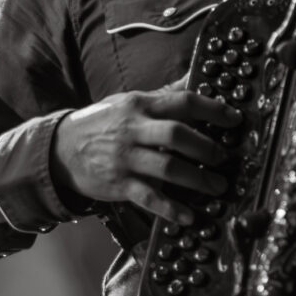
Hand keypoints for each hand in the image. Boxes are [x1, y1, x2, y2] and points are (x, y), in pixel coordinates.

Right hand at [50, 76, 242, 224]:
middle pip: (176, 134)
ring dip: (197, 180)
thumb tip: (194, 79)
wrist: (60, 149)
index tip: (235, 119)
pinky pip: (149, 198)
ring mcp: (125, 158)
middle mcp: (133, 129)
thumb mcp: (128, 102)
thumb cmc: (102, 123)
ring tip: (217, 187)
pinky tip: (189, 217)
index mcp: (140, 105)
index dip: (213, 109)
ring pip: (167, 168)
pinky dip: (171, 209)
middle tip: (225, 158)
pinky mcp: (119, 184)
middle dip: (206, 148)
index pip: (182, 101)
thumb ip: (163, 95)